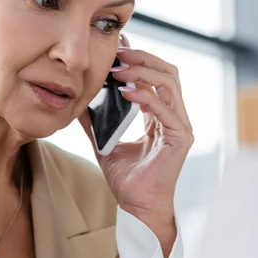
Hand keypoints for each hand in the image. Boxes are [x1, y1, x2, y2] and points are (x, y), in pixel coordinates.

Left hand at [80, 39, 193, 254]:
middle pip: (168, 73)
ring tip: (119, 70)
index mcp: (160, 117)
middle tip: (120, 53)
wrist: (136, 206)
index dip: (139, 61)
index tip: (117, 51)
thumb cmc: (126, 180)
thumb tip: (77, 101)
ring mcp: (180, 127)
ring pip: (170, 84)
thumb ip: (95, 122)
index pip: (156, 78)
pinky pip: (165, 109)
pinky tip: (126, 93)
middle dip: (144, 59)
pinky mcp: (180, 139)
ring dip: (144, 72)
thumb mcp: (104, 143)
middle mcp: (173, 118)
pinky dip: (146, 97)